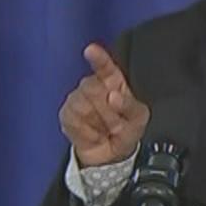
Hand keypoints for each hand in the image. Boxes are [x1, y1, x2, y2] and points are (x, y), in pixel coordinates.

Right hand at [59, 43, 150, 166]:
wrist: (111, 155)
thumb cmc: (127, 130)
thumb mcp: (139, 119)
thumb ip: (130, 105)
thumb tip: (113, 95)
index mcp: (114, 82)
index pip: (105, 67)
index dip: (98, 58)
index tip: (91, 50)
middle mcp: (93, 86)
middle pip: (92, 88)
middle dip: (107, 109)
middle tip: (117, 122)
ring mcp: (77, 99)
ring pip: (83, 105)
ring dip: (99, 121)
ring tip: (106, 128)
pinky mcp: (67, 114)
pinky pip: (75, 120)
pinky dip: (88, 131)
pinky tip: (94, 133)